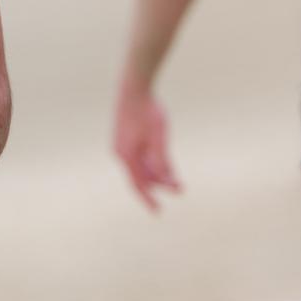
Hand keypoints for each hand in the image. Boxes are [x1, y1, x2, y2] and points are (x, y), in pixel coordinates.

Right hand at [113, 84, 181, 210]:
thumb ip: (161, 159)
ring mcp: (120, 145)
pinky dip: (150, 162)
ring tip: (174, 176)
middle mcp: (120, 153)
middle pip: (140, 176)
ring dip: (156, 173)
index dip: (149, 199)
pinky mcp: (123, 137)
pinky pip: (137, 157)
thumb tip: (165, 179)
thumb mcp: (159, 136)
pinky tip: (162, 161)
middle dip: (159, 184)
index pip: (139, 184)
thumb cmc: (147, 111)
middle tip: (179, 188)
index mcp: (127, 155)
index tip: (158, 212)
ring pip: (139, 166)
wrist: (133, 88)